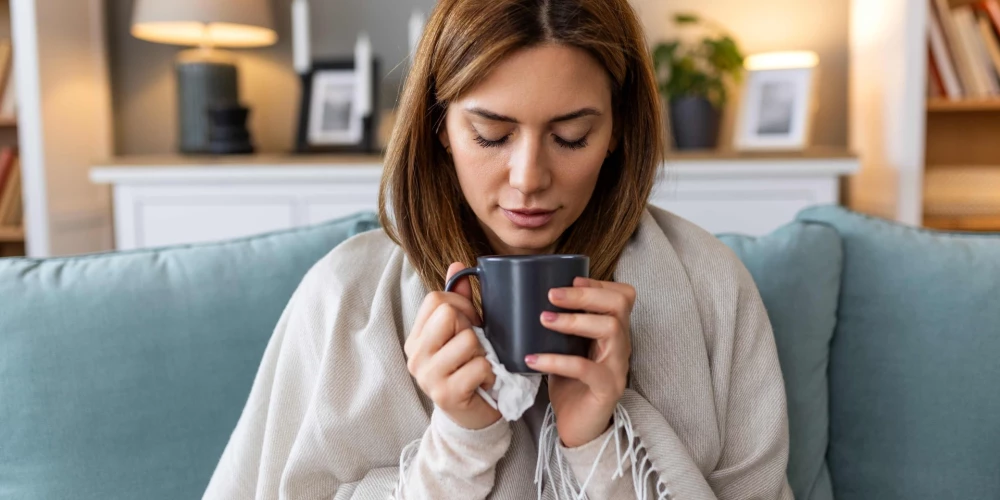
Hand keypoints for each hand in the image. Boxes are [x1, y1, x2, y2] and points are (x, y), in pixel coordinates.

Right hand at [405, 262, 501, 429]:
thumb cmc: (467, 369)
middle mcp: (416, 356)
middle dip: (471, 327)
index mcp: (416, 338)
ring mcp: (428, 376)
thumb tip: (457, 264)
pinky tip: (484, 381)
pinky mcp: (446, 394)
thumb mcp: (460, 333)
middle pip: (449, 314)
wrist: (471, 417)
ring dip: (483, 353)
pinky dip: (490, 373)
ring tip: (479, 365)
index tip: (469, 323)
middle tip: (474, 347)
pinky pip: (479, 366)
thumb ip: (458, 301)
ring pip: (468, 340)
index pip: (436, 299)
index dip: (461, 305)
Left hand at [525, 277, 634, 447]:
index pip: (623, 295)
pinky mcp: (607, 389)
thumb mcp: (566, 347)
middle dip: (586, 293)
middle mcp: (621, 345)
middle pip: (619, 304)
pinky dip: (557, 360)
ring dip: (574, 320)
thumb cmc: (570, 384)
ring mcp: (617, 367)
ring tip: (544, 320)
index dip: (598, 283)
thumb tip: (523, 298)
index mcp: (613, 332)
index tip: (569, 280)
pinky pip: (586, 368)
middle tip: (552, 295)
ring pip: (610, 329)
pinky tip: (532, 359)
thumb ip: (559, 325)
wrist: (578, 428)